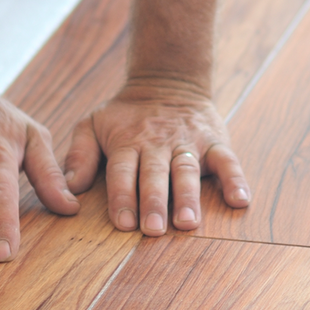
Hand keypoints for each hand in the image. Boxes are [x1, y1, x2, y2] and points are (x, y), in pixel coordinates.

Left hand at [68, 77, 249, 234]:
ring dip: (188, 197)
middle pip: (155, 175)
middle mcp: (157, 144)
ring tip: (188, 223)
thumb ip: (79, 155)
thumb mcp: (93, 124)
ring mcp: (188, 142)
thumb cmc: (125, 115)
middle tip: (154, 229)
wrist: (167, 80)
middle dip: (154, 202)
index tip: (123, 223)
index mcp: (127, 143)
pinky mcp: (214, 141)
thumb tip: (69, 188)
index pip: (123, 172)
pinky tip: (240, 201)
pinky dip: (235, 179)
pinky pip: (227, 160)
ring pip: (187, 170)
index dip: (122, 196)